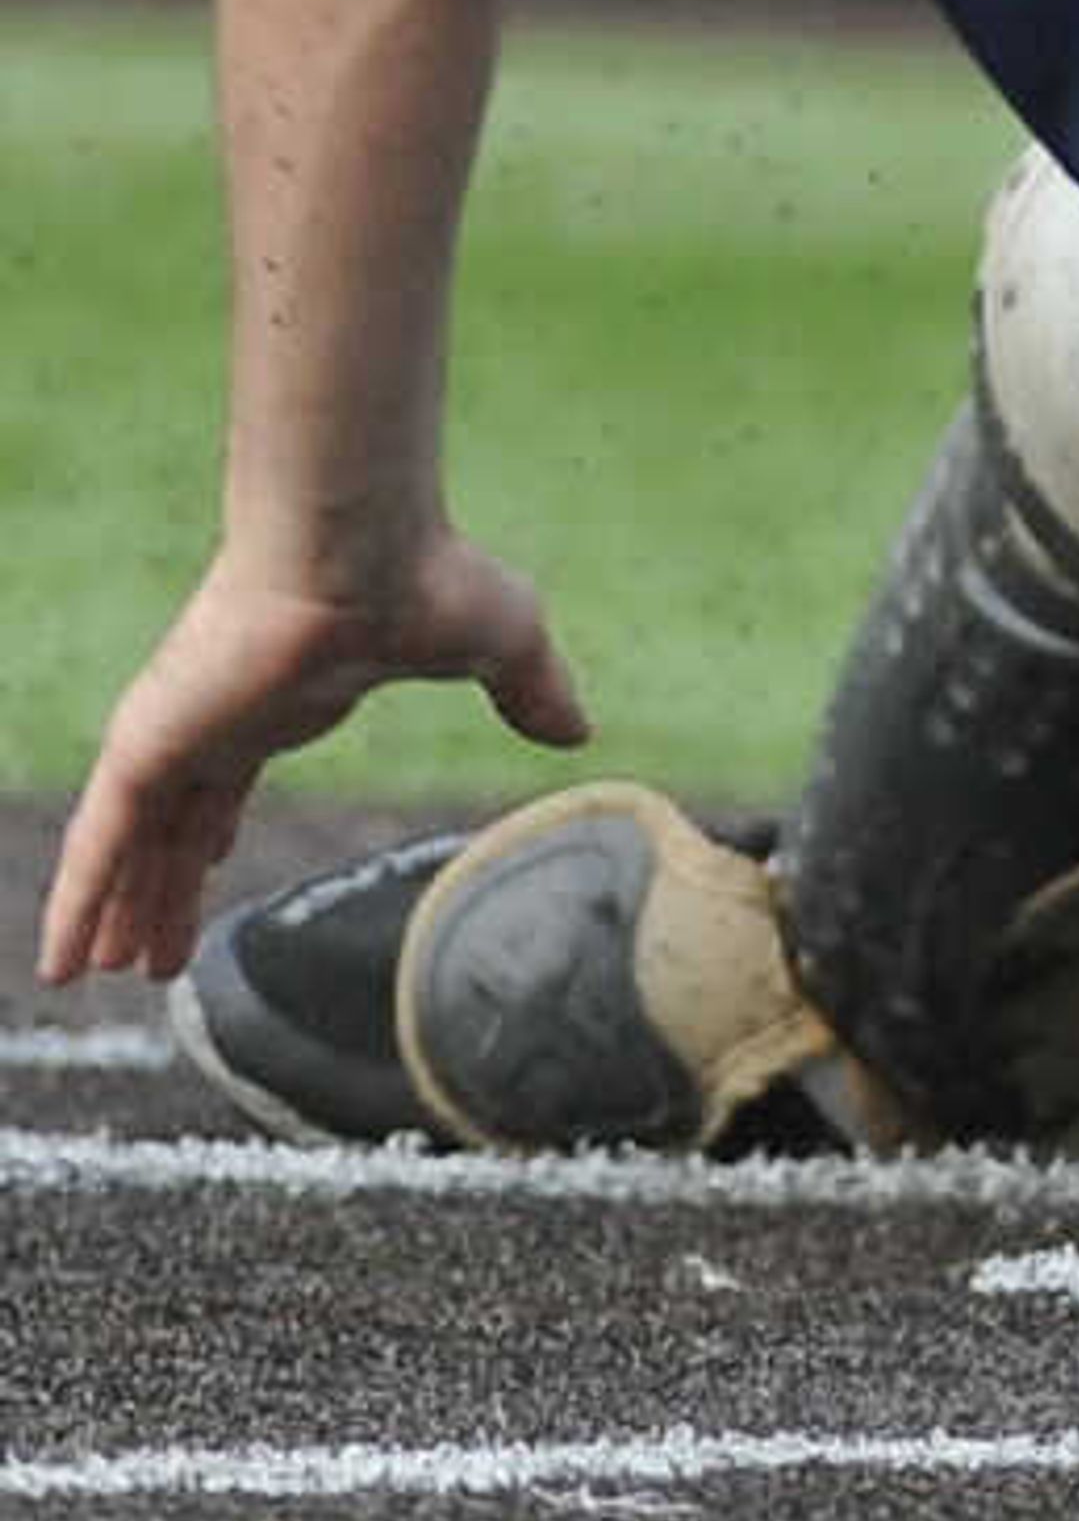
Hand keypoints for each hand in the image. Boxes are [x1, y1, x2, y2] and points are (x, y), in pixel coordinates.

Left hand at [36, 531, 588, 986]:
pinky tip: (57, 964)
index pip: (233, 776)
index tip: (210, 866)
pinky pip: (97, 844)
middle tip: (148, 955)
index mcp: (284, 696)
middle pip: (177, 823)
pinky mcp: (146, 744)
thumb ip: (529, 690)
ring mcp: (177, 728)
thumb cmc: (427, 575)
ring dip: (114, 910)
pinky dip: (74, 903)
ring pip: (130, 845)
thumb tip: (578, 730)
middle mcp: (218, 714)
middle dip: (162, 889)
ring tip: (96, 974)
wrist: (362, 546)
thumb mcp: (501, 644)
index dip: (217, 830)